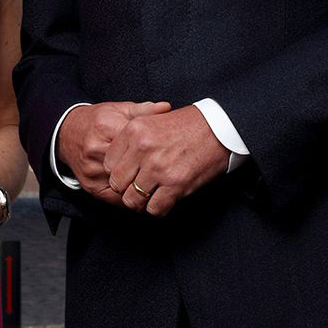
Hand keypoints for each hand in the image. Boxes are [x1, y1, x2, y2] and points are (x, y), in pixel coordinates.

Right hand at [57, 101, 169, 197]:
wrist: (67, 133)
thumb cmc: (98, 120)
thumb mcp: (119, 109)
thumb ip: (144, 110)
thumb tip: (167, 107)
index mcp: (107, 127)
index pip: (137, 144)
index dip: (154, 151)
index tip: (167, 155)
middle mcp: (96, 149)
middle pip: (131, 167)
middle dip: (148, 172)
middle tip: (166, 175)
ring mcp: (91, 170)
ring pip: (123, 186)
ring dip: (139, 188)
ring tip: (155, 186)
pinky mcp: (89, 186)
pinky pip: (114, 198)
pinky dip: (129, 197)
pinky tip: (139, 192)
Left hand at [99, 105, 229, 216]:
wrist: (218, 128)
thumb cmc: (187, 125)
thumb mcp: (153, 119)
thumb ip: (132, 139)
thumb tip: (118, 161)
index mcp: (133, 130)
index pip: (108, 164)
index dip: (117, 173)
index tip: (128, 174)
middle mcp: (142, 148)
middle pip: (117, 184)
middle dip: (126, 189)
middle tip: (138, 188)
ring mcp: (158, 167)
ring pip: (132, 200)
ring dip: (141, 202)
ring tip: (150, 196)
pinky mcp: (175, 184)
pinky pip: (154, 209)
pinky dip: (158, 208)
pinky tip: (164, 199)